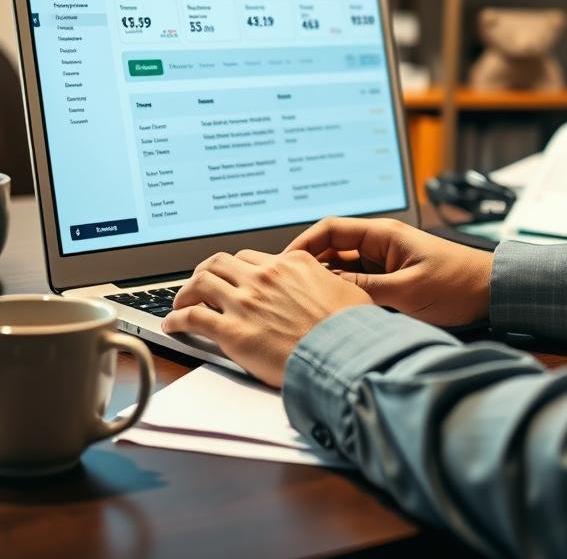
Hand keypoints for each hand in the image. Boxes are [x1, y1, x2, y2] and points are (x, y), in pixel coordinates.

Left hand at [162, 249, 371, 386]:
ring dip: (186, 291)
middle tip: (201, 283)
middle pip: (222, 262)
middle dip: (206, 270)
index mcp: (293, 263)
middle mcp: (266, 276)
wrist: (342, 354)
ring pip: (201, 282)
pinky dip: (176, 319)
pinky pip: (192, 317)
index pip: (255, 257)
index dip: (241, 268)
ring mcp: (247, 301)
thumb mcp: (347, 292)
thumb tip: (330, 291)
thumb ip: (329, 285)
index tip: (236, 278)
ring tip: (180, 302)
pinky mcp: (232, 330)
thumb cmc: (350, 328)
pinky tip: (172, 325)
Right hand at [286, 218, 493, 328]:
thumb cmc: (458, 284)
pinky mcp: (392, 282)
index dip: (303, 245)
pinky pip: (358, 286)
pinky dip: (344, 297)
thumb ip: (364, 290)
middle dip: (308, 269)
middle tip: (284, 292)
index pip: (330, 230)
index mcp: (384, 235)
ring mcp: (385, 264)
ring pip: (343, 272)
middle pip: (332, 252)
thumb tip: (323, 291)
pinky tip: (332, 315)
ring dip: (326, 286)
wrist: (492, 294)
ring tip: (301, 307)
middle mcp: (381, 245)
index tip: (282, 266)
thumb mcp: (407, 291)